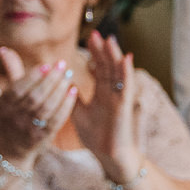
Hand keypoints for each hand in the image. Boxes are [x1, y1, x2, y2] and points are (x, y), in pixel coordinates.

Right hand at [0, 46, 77, 163]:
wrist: (9, 150)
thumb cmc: (11, 115)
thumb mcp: (7, 96)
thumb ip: (11, 72)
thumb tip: (4, 48)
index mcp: (4, 104)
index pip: (18, 89)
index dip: (32, 76)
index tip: (46, 64)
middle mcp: (15, 117)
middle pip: (35, 97)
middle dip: (50, 80)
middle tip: (63, 65)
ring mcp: (28, 128)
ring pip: (47, 108)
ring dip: (60, 90)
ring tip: (69, 75)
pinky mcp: (42, 137)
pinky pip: (56, 120)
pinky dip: (66, 105)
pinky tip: (73, 91)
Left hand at [70, 31, 143, 181]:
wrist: (108, 156)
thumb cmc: (96, 136)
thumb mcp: (78, 112)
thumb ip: (72, 97)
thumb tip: (63, 82)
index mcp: (102, 92)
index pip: (100, 67)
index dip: (95, 53)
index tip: (90, 38)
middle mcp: (112, 92)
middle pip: (108, 66)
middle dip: (103, 50)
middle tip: (96, 33)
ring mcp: (119, 97)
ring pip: (118, 72)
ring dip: (115, 56)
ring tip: (110, 40)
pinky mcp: (124, 106)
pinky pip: (126, 86)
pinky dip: (126, 72)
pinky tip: (126, 59)